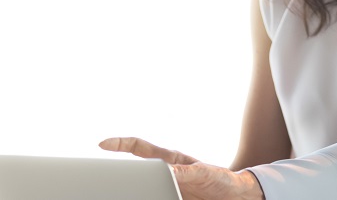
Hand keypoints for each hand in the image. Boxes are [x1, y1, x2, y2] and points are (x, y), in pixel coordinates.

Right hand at [99, 137, 263, 199]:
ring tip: (120, 194)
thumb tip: (165, 171)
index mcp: (170, 160)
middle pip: (134, 170)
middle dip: (117, 173)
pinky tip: (142, 199)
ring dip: (134, 192)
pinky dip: (147, 198)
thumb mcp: (203, 173)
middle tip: (100, 177)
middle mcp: (164, 173)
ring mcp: (166, 188)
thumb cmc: (221, 179)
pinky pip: (154, 198)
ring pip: (142, 189)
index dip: (120, 143)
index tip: (102, 144)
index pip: (140, 147)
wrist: (236, 197)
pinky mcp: (170, 199)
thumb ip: (184, 172)